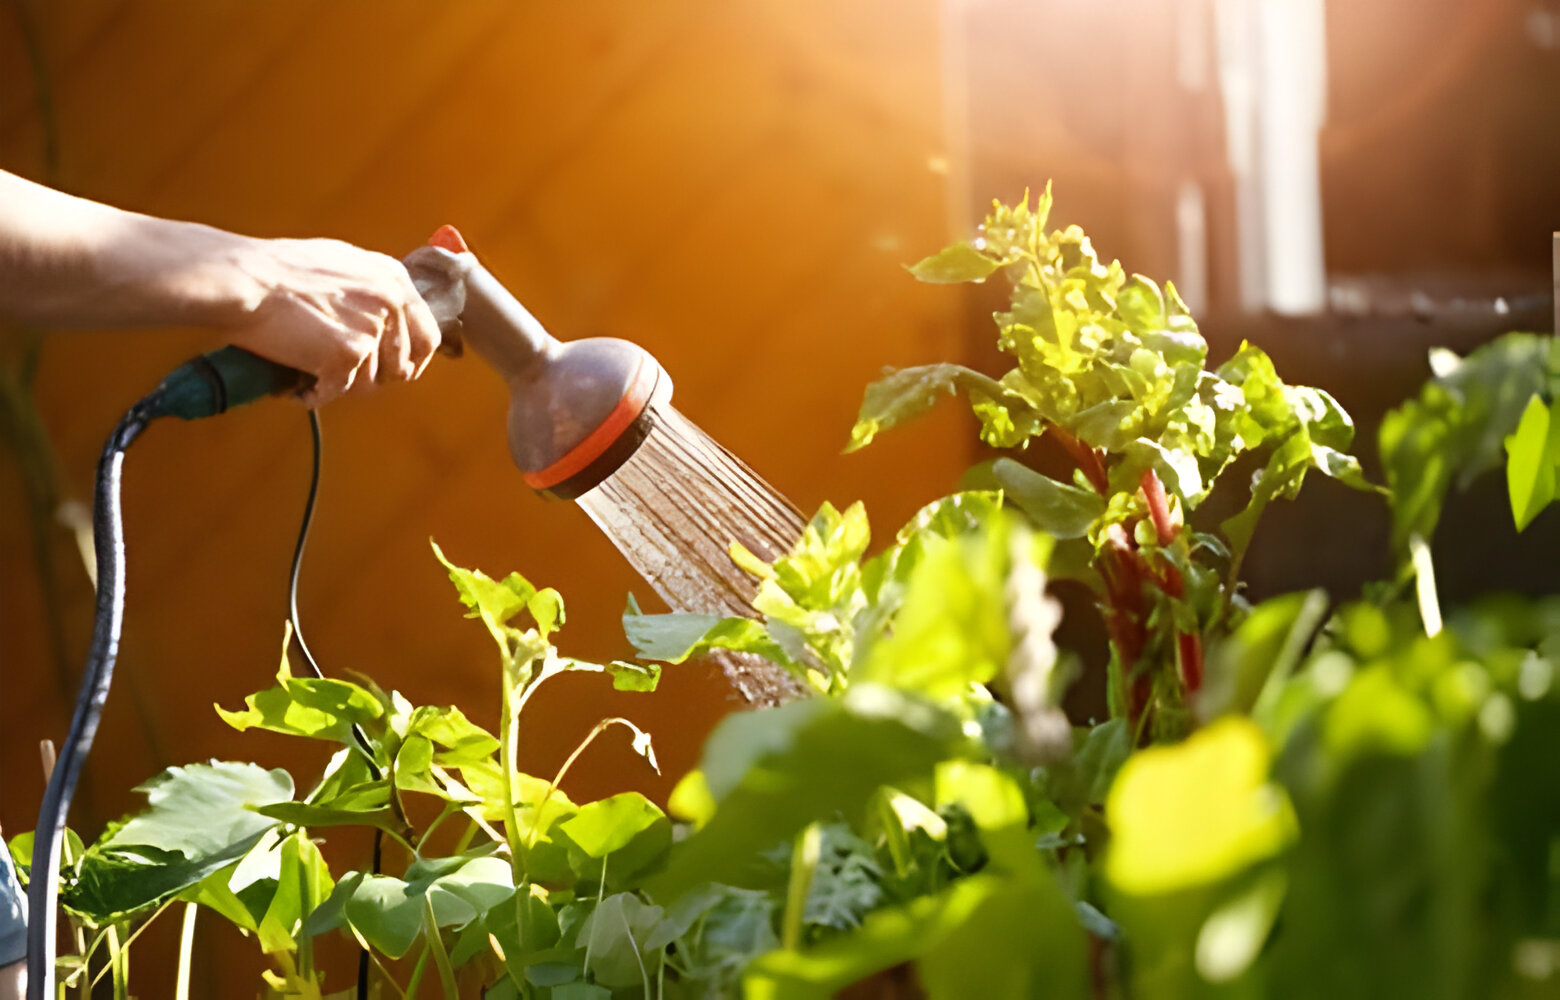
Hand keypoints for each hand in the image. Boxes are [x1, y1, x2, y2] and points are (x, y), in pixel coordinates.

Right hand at [222, 237, 440, 406]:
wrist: (243, 279)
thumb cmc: (276, 270)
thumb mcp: (341, 263)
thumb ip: (371, 288)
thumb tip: (387, 315)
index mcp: (394, 278)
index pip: (426, 335)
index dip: (409, 360)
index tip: (393, 372)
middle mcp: (391, 301)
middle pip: (402, 366)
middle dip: (374, 379)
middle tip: (343, 377)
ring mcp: (372, 327)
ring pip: (368, 383)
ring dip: (339, 385)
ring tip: (309, 372)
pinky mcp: (349, 352)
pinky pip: (339, 391)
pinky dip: (316, 394)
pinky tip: (299, 385)